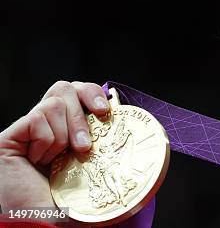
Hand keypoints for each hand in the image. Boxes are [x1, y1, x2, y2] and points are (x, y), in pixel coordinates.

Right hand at [0, 81, 109, 210]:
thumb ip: (106, 141)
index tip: (105, 112)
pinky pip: (37, 118)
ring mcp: (26, 130)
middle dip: (80, 114)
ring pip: (54, 103)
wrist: (43, 221)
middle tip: (84, 146)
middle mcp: (46, 125)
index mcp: (67, 128)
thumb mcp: (95, 166)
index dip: (93, 94)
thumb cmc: (70, 202)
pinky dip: (45, 141)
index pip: (79, 91)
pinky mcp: (10, 137)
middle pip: (65, 87)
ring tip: (56, 161)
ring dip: (63, 134)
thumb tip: (126, 120)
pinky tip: (37, 161)